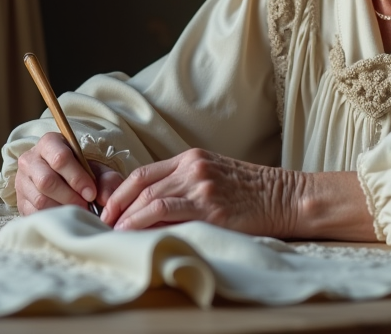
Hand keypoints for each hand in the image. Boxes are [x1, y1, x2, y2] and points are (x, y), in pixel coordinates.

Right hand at [15, 132, 123, 215]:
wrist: (62, 180)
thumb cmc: (81, 172)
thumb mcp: (97, 169)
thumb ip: (107, 180)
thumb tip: (105, 198)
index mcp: (50, 143)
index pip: (60, 158)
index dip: (77, 178)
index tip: (91, 193)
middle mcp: (30, 159)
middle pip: (46, 180)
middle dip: (70, 196)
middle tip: (85, 206)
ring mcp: (22, 181)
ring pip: (39, 199)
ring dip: (62, 208)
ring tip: (78, 212)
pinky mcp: (20, 201)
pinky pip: (33, 213)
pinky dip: (52, 218)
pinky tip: (65, 217)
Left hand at [101, 149, 298, 235]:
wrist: (285, 197)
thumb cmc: (252, 193)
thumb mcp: (216, 178)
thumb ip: (186, 185)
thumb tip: (152, 208)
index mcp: (192, 158)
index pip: (144, 172)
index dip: (120, 192)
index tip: (109, 210)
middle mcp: (193, 167)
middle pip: (142, 186)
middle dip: (118, 208)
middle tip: (105, 226)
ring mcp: (201, 185)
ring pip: (149, 198)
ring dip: (127, 218)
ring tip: (115, 233)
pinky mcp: (210, 207)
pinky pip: (165, 211)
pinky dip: (142, 221)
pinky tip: (132, 232)